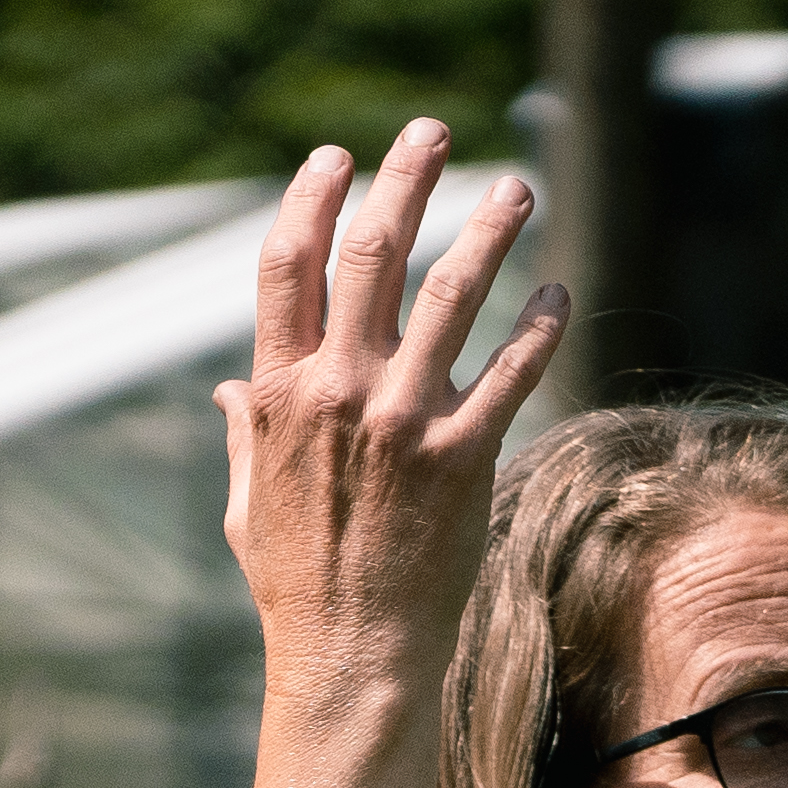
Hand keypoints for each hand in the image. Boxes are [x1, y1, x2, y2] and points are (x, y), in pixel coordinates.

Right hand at [214, 123, 564, 703]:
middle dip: (405, 179)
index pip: (289, 264)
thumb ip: (243, 435)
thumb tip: (230, 392)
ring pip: (451, 293)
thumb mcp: (245, 505)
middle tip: (432, 132)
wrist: (352, 656)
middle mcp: (339, 391)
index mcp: (278, 392)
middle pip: (372, 252)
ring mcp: (404, 419)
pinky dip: (539, 325)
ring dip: (488, 229)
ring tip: (515, 188)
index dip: (311, 197)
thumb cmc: (295, 585)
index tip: (337, 157)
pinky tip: (556, 292)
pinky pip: (512, 371)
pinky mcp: (463, 455)